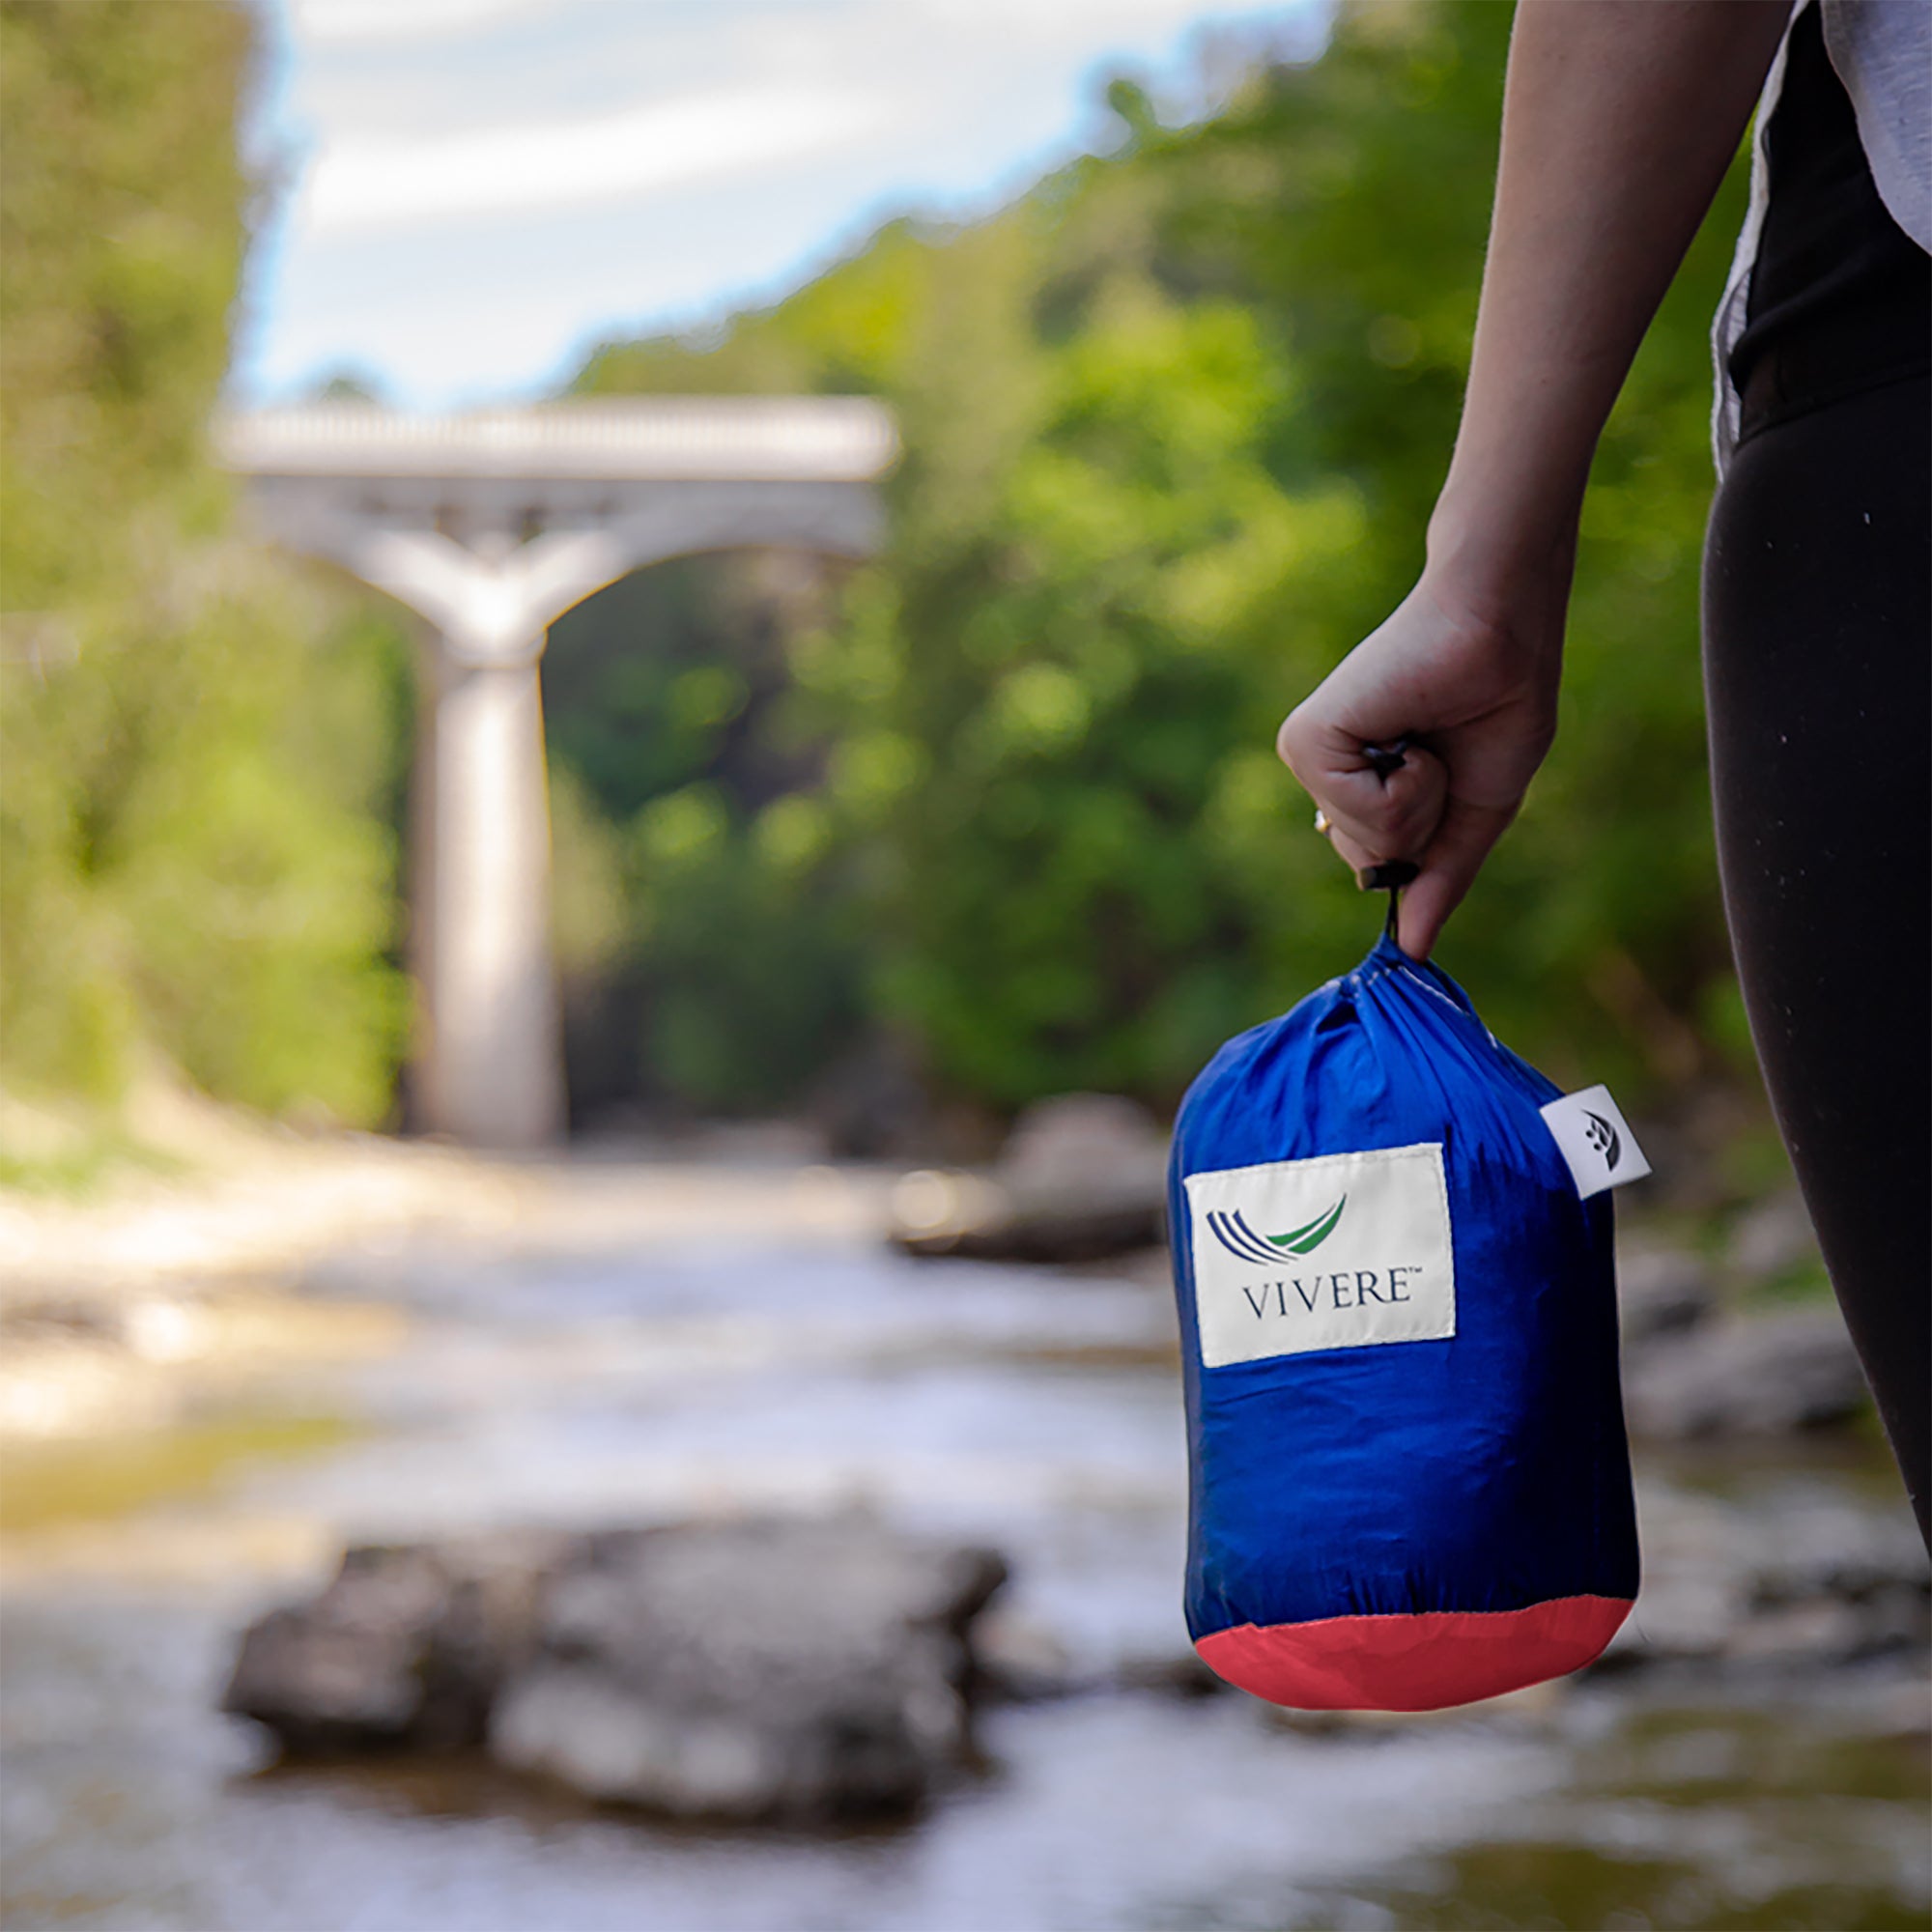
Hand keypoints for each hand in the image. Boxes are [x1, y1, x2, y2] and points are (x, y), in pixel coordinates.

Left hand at [1276, 567, 1565, 959]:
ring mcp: (1310, 757)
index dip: (1431, 839)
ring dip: (1423, 798)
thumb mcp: (1473, 813)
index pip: (1381, 870)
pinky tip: (1409, 728)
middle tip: (1441, 750)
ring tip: (1426, 734)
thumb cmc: (1496, 707)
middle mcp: (1323, 776)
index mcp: (1354, 790)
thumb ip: (1438, 880)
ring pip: (1372, 844)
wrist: (1504, 636)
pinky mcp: (1307, 741)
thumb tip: (1412, 952)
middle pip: (1372, 864)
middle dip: (1429, 820)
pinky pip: (1366, 814)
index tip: (1448, 769)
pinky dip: (1410, 781)